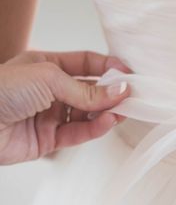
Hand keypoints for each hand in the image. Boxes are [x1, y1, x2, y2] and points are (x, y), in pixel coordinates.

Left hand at [0, 50, 130, 164]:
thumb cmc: (2, 90)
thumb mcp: (48, 78)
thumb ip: (86, 89)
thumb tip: (120, 91)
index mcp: (46, 66)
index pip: (85, 64)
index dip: (107, 68)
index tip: (128, 74)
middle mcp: (49, 91)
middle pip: (89, 91)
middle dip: (111, 93)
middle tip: (133, 96)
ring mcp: (49, 116)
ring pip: (86, 114)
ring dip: (106, 112)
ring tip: (124, 111)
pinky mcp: (47, 140)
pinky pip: (77, 134)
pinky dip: (94, 129)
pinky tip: (108, 122)